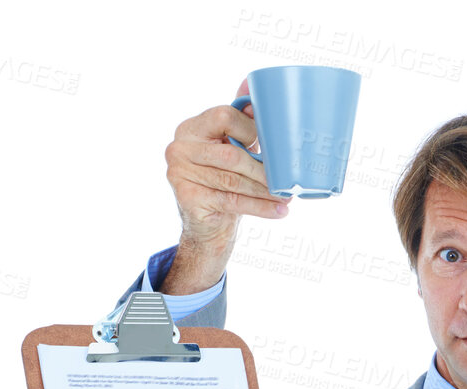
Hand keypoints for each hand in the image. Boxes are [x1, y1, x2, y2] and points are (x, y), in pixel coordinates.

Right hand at [161, 78, 290, 291]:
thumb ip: (240, 120)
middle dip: (261, 169)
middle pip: (230, 154)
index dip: (250, 129)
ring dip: (264, 191)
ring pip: (232, 181)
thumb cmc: (222, 179)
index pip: (223, 117)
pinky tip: (279, 211)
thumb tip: (254, 85)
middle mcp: (179, 147)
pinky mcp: (187, 198)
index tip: (270, 144)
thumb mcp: (230, 147)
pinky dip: (259, 207)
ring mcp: (179, 173)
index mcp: (190, 127)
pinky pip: (231, 202)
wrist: (206, 224)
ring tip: (286, 196)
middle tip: (286, 179)